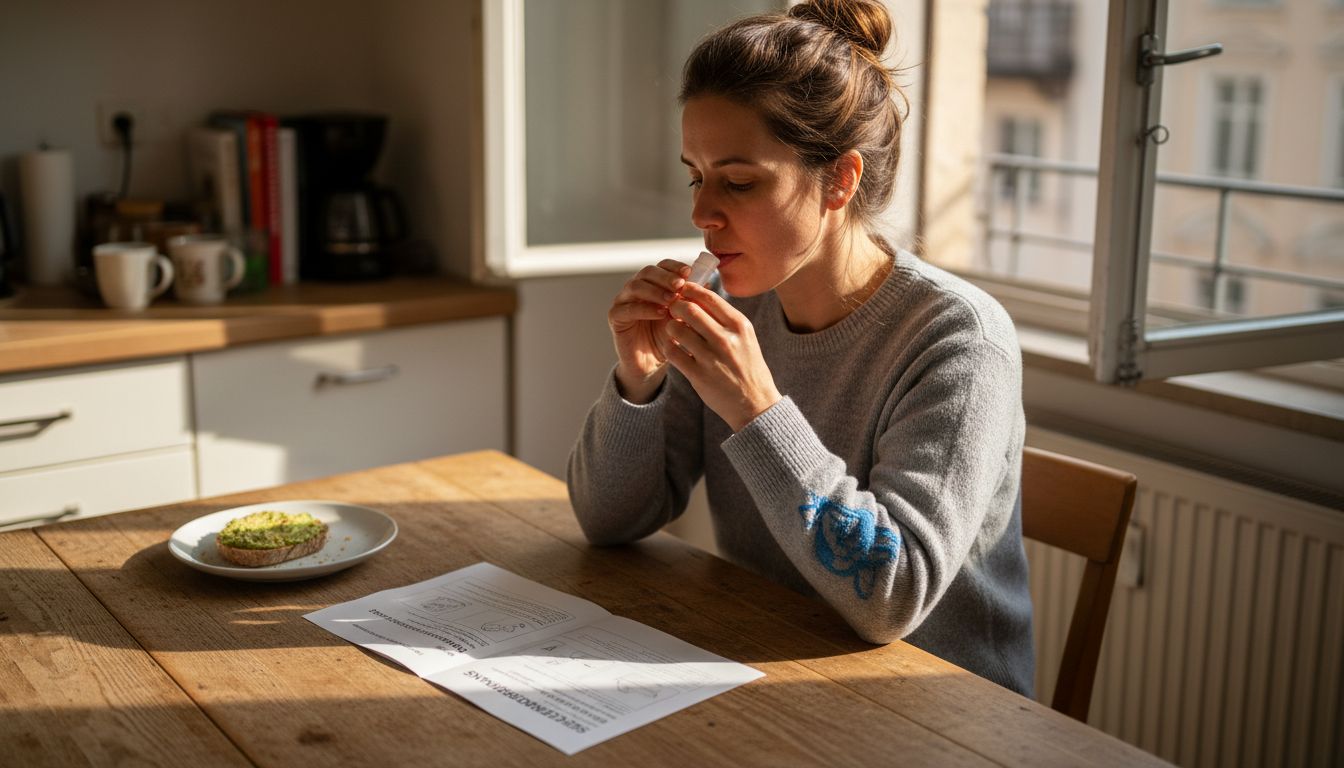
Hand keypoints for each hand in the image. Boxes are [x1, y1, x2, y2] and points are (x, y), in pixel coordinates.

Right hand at [608, 259, 689, 402]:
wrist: (651, 363)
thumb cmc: (667, 337)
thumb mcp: (682, 318)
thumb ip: (690, 302)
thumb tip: (707, 284)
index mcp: (653, 284)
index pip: (662, 266)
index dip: (674, 267)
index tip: (689, 272)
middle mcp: (636, 288)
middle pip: (648, 272)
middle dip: (665, 277)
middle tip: (680, 285)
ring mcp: (623, 301)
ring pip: (636, 286)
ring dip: (655, 291)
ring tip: (672, 299)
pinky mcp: (615, 317)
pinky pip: (627, 309)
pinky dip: (645, 309)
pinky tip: (660, 313)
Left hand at [663, 281, 781, 430]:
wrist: (755, 404)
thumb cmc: (747, 366)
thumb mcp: (744, 338)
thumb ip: (724, 318)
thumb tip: (699, 295)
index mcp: (739, 326)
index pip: (709, 297)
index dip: (690, 290)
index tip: (682, 290)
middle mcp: (726, 339)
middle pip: (689, 309)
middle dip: (676, 306)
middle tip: (672, 310)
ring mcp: (711, 358)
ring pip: (677, 329)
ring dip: (670, 327)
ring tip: (673, 331)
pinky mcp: (698, 375)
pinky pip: (672, 353)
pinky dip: (669, 347)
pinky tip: (673, 348)